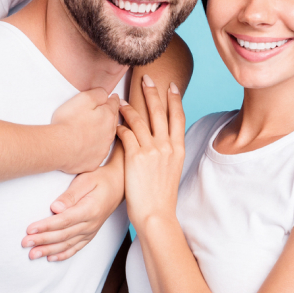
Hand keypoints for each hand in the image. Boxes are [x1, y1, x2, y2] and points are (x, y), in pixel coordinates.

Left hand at [22, 167, 122, 260]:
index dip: (46, 226)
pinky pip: (76, 248)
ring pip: (67, 244)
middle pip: (63, 235)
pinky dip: (63, 254)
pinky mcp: (90, 234)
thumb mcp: (86, 180)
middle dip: (42, 240)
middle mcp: (91, 224)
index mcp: (89, 209)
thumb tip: (55, 208)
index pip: (64, 221)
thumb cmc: (99, 178)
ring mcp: (91, 231)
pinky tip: (50, 258)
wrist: (118, 185)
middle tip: (25, 243)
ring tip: (32, 254)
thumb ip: (70, 195)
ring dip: (49, 250)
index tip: (30, 229)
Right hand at [51, 89, 119, 173]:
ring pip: (107, 138)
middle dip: (110, 116)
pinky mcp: (94, 161)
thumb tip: (107, 94)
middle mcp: (109, 134)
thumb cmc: (69, 122)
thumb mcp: (84, 98)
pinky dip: (95, 148)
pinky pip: (98, 153)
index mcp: (108, 116)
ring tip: (93, 130)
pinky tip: (87, 146)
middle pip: (113, 122)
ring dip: (103, 133)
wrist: (60, 147)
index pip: (114, 105)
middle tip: (104, 112)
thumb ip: (99, 93)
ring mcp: (102, 149)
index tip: (113, 98)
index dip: (113, 99)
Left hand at [117, 77, 185, 232]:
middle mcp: (167, 146)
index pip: (178, 117)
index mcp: (178, 149)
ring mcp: (152, 150)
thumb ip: (167, 156)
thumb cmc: (161, 198)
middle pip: (160, 112)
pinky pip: (126, 134)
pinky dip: (120, 126)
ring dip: (130, 107)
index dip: (175, 100)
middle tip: (146, 78)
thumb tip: (161, 146)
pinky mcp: (136, 157)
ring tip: (121, 100)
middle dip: (153, 92)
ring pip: (141, 120)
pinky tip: (114, 123)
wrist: (157, 214)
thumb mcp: (171, 172)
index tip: (172, 87)